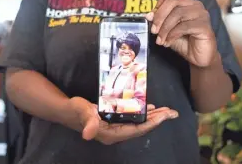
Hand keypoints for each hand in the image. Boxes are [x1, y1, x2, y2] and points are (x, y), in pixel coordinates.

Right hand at [62, 97, 177, 144]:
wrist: (69, 111)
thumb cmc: (76, 111)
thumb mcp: (83, 113)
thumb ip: (88, 122)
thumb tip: (88, 134)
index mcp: (111, 134)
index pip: (136, 130)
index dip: (151, 123)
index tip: (165, 116)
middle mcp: (116, 133)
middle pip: (141, 128)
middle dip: (157, 120)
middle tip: (172, 112)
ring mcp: (116, 127)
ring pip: (139, 123)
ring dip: (153, 117)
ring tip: (166, 111)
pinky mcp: (115, 121)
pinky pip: (133, 118)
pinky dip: (143, 113)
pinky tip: (150, 108)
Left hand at [146, 0, 216, 66]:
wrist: (198, 58)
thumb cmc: (184, 42)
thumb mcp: (167, 31)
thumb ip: (160, 22)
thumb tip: (148, 16)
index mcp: (186, 3)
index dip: (157, 7)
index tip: (149, 19)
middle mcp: (195, 5)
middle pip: (173, 1)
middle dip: (160, 16)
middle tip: (153, 30)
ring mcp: (202, 15)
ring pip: (178, 14)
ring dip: (165, 29)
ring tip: (160, 40)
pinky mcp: (205, 26)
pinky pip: (184, 26)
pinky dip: (173, 35)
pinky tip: (168, 42)